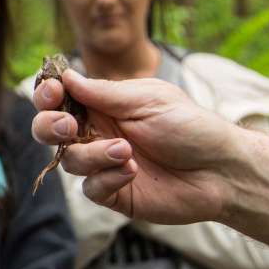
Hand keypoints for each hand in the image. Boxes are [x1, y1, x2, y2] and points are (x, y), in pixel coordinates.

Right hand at [31, 69, 239, 224]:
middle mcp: (96, 133)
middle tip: (68, 126)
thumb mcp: (147, 99)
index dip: (47, 94)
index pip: (59, 98)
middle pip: (48, 130)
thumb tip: (65, 76)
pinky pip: (90, 188)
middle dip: (48, 126)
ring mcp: (102, 164)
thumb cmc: (190, 127)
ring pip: (69, 160)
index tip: (54, 92)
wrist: (221, 170)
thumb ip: (103, 92)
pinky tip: (132, 171)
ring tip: (126, 151)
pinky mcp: (113, 192)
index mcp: (102, 105)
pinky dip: (106, 178)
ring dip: (92, 154)